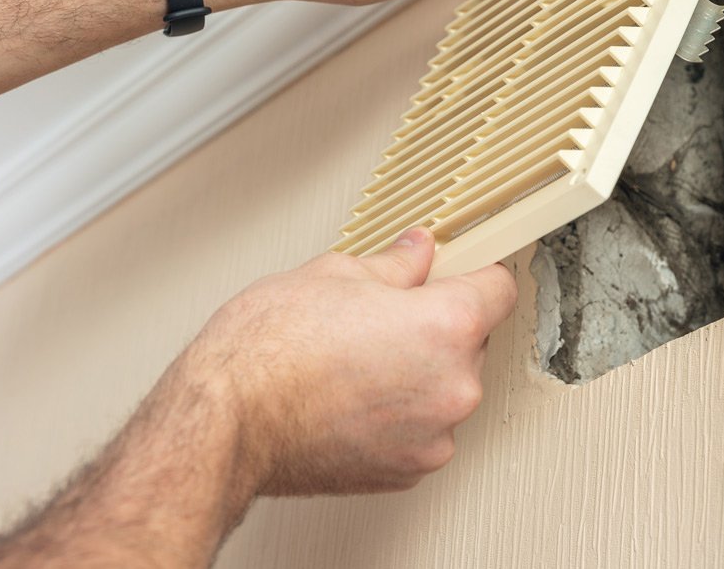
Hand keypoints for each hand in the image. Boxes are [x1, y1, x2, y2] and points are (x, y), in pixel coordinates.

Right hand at [187, 227, 517, 494]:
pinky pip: (421, 429)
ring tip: (357, 361)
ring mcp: (433, 435)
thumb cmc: (267, 352)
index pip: (498, 289)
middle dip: (438, 326)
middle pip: (472, 341)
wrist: (225, 423)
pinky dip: (399, 415)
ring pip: (446, 389)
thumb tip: (417, 253)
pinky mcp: (407, 469)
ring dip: (419, 375)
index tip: (461, 273)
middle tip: (384, 317)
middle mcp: (453, 386)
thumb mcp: (335, 274)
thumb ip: (396, 265)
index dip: (475, 274)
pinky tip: (353, 396)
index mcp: (447, 326)